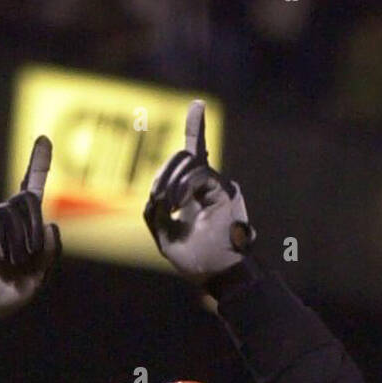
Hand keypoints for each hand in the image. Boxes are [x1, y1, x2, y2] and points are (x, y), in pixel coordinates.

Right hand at [0, 136, 60, 318]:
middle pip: (26, 199)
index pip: (30, 188)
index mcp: (21, 226)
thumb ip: (50, 253)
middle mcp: (2, 217)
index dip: (38, 164)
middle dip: (33, 226)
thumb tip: (52, 225)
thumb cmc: (7, 294)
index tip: (44, 138)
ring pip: (10, 211)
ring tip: (13, 264)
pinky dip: (2, 244)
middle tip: (30, 255)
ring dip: (19, 241)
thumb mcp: (38, 277)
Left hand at [143, 100, 253, 282]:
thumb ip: (155, 211)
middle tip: (159, 204)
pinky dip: (182, 187)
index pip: (196, 154)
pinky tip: (176, 205)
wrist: (218, 276)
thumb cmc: (195, 261)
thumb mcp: (164, 235)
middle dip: (163, 175)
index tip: (197, 105)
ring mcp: (220, 186)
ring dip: (170, 183)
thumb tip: (155, 191)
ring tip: (168, 208)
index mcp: (197, 192)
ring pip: (188, 161)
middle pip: (184, 157)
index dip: (196, 129)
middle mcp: (211, 185)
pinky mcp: (226, 191)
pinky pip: (199, 174)